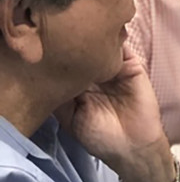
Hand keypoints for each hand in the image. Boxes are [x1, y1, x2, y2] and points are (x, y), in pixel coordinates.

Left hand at [55, 46, 172, 181]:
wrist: (132, 146)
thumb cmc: (100, 136)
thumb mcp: (69, 117)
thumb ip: (59, 94)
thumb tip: (45, 70)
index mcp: (79, 84)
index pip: (66, 62)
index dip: (56, 54)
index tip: (45, 47)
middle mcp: (96, 73)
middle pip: (83, 49)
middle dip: (72, 42)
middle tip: (60, 36)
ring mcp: (115, 68)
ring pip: (102, 45)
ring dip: (92, 39)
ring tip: (79, 35)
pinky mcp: (132, 66)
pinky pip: (123, 48)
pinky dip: (113, 41)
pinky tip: (100, 41)